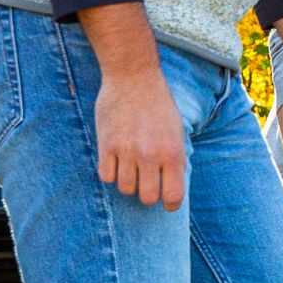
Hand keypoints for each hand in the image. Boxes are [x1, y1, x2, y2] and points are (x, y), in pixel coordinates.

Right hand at [96, 68, 186, 210]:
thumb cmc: (159, 103)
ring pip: (125, 188)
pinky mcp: (106, 145)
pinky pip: (106, 176)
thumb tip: (173, 183)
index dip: (171, 204)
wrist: (133, 77)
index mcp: (173, 153)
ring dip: (129, 183)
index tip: (167, 202)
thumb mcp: (176, 130)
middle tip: (147, 184)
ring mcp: (126, 151)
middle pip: (146, 197)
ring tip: (132, 171)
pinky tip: (116, 163)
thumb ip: (175, 157)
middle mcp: (150, 156)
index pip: (173, 196)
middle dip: (148, 194)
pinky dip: (111, 174)